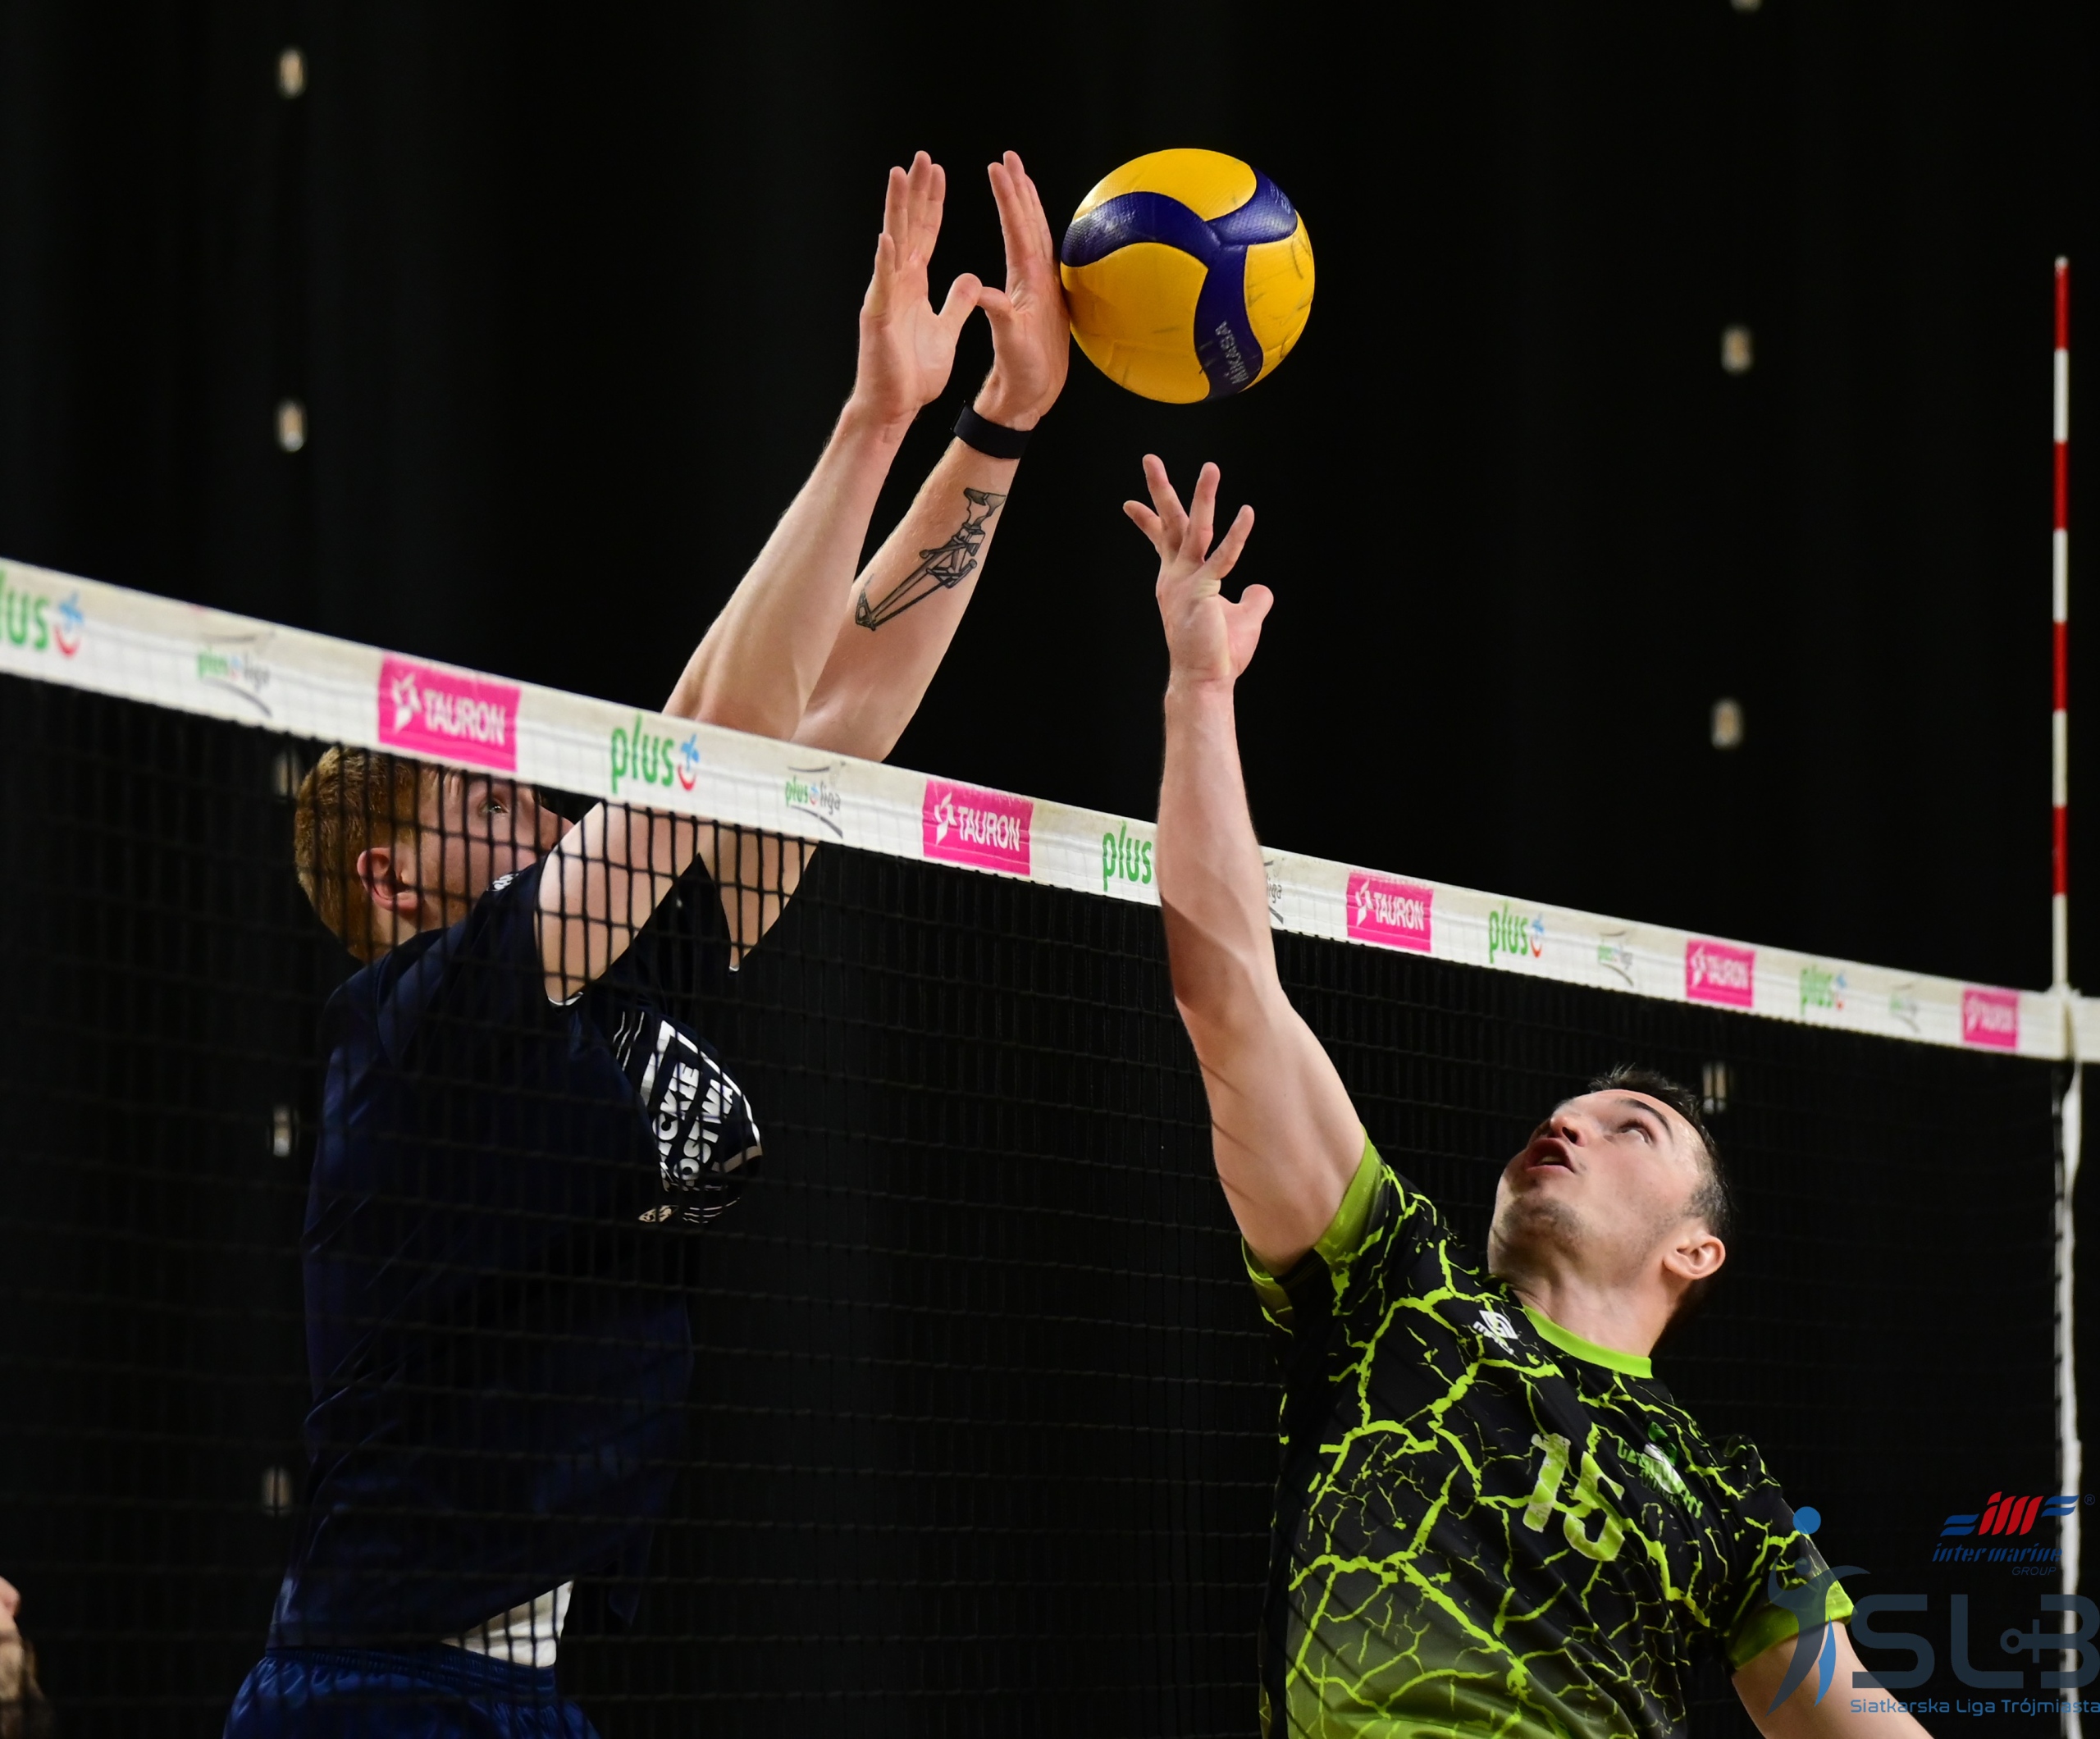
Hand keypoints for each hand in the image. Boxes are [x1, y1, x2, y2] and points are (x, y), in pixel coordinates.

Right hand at [852, 152, 980, 432]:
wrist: (894, 406)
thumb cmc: (913, 374)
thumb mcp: (946, 331)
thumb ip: (956, 303)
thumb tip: (971, 279)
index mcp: (914, 284)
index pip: (926, 233)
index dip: (932, 203)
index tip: (938, 172)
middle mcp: (897, 283)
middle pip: (909, 228)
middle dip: (915, 191)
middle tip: (921, 156)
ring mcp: (886, 297)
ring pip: (893, 245)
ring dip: (896, 211)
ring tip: (899, 177)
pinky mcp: (880, 318)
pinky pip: (885, 286)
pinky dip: (887, 261)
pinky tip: (889, 238)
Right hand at [972, 151, 1068, 431]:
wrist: (1035, 395)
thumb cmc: (1025, 372)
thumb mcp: (1011, 344)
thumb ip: (1000, 315)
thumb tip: (986, 293)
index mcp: (1032, 282)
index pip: (1019, 229)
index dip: (1008, 197)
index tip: (997, 168)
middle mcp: (1041, 278)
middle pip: (1032, 221)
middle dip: (1019, 186)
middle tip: (1009, 157)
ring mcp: (1042, 285)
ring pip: (1035, 232)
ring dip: (1025, 202)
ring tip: (1016, 176)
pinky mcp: (1039, 295)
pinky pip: (1033, 248)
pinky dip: (1025, 226)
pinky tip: (1022, 223)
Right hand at [1126, 456, 1266, 687]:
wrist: (1205, 682)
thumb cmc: (1218, 654)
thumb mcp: (1241, 619)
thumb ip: (1252, 600)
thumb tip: (1261, 588)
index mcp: (1178, 580)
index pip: (1162, 541)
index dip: (1148, 520)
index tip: (1129, 503)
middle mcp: (1176, 577)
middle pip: (1169, 524)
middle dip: (1160, 490)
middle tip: (1149, 458)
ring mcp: (1186, 583)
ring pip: (1195, 530)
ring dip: (1204, 497)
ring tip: (1211, 467)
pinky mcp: (1202, 592)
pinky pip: (1222, 557)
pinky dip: (1236, 534)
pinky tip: (1247, 513)